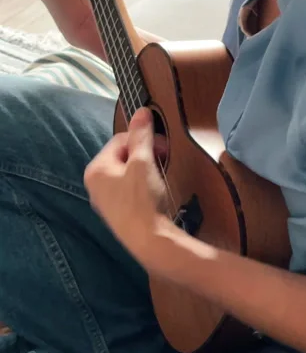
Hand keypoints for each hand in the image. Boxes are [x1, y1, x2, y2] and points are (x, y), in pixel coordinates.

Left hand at [84, 109, 170, 261]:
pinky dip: (142, 186)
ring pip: (126, 174)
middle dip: (144, 154)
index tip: (163, 147)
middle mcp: (94, 185)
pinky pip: (128, 190)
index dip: (144, 139)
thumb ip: (141, 135)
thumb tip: (141, 110)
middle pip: (122, 156)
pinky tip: (154, 193)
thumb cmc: (142, 200)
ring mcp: (104, 202)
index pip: (120, 139)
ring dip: (145, 169)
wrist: (149, 242)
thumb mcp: (143, 163)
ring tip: (160, 176)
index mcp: (95, 169)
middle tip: (163, 160)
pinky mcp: (117, 214)